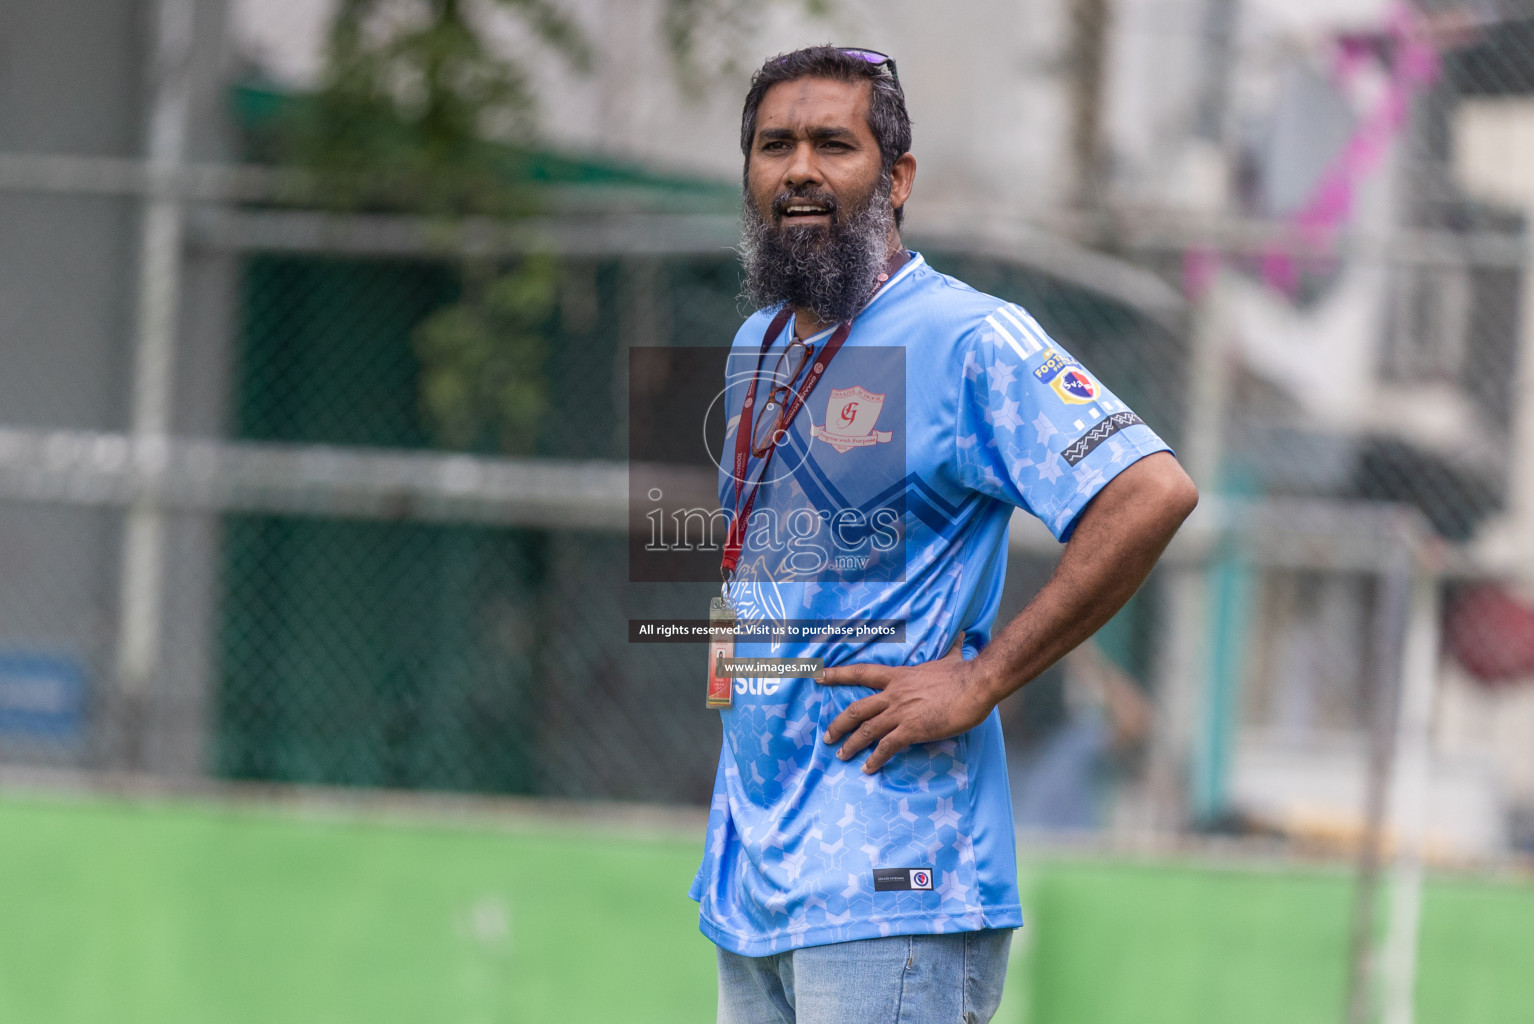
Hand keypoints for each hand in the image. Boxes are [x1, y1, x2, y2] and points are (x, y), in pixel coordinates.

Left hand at [817, 635, 993, 772]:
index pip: (861, 673)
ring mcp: (901, 712)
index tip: (818, 676)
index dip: (837, 675)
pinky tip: (868, 769)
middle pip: (856, 709)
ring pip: (866, 730)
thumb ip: (951, 649)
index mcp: (899, 677)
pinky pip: (887, 747)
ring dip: (851, 745)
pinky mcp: (912, 729)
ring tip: (841, 756)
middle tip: (827, 737)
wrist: (975, 684)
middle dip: (838, 724)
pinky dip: (875, 759)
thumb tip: (962, 636)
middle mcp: (893, 695)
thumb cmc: (964, 673)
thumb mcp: (952, 658)